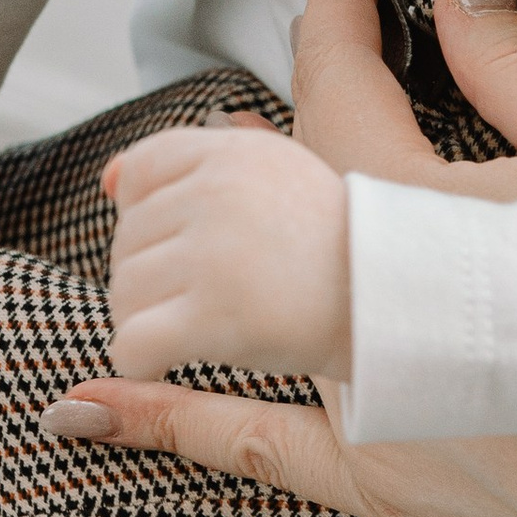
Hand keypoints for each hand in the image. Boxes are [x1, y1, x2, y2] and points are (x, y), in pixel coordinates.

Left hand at [102, 123, 350, 381]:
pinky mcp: (215, 317)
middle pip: (128, 239)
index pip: (142, 169)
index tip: (200, 246)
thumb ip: (200, 167)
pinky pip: (131, 345)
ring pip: (123, 294)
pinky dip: (142, 363)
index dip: (157, 215)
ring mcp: (216, 253)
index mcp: (237, 152)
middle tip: (217, 299)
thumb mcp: (283, 179)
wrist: (407, 309)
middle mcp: (221, 192)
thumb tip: (110, 179)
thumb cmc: (347, 254)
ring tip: (206, 330)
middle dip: (156, 277)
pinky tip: (173, 364)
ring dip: (149, 321)